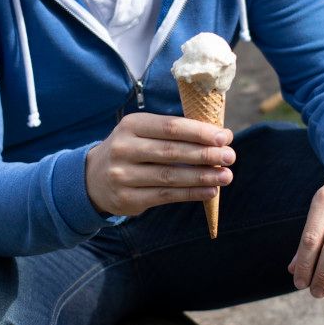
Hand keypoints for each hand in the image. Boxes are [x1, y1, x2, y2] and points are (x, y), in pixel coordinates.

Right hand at [85, 112, 233, 217]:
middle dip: (205, 154)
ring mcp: (123, 175)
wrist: (93, 179)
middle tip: (230, 156)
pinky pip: (165, 196)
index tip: (225, 137)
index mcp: (131, 125)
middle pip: (172, 152)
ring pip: (170, 176)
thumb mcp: (142, 133)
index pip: (170, 127)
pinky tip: (210, 191)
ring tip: (226, 176)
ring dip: (202, 177)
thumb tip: (219, 137)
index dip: (199, 132)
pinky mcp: (127, 198)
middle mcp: (124, 148)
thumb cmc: (132, 150)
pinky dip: (191, 194)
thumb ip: (174, 133)